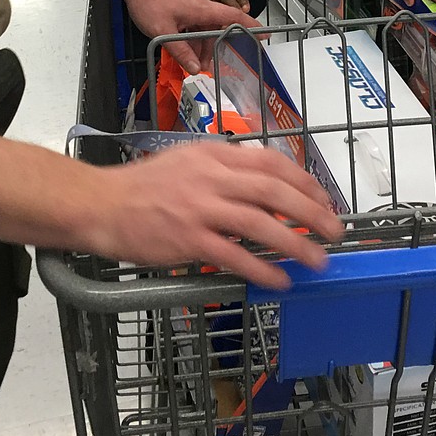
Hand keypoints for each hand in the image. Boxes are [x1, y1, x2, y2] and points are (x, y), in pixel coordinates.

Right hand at [100, 142, 342, 290]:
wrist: (101, 204)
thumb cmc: (143, 187)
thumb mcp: (188, 162)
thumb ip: (224, 169)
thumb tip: (264, 186)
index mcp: (215, 155)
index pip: (271, 163)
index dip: (304, 182)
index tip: (323, 200)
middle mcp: (212, 177)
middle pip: (275, 191)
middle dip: (312, 212)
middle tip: (334, 231)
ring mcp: (200, 208)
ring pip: (260, 223)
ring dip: (295, 243)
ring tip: (317, 260)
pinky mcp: (188, 239)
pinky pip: (234, 256)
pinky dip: (261, 269)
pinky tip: (280, 281)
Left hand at [124, 0, 257, 74]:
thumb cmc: (150, 2)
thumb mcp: (163, 32)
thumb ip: (181, 51)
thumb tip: (196, 69)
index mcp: (203, 10)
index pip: (234, 17)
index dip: (251, 26)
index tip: (266, 34)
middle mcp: (201, 8)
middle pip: (219, 29)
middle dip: (219, 48)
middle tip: (217, 67)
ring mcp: (192, 9)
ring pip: (205, 31)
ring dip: (203, 48)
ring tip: (197, 65)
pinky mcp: (183, 11)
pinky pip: (194, 28)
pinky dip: (193, 41)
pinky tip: (186, 54)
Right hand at [183, 0, 249, 12]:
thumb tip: (244, 5)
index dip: (241, 1)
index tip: (246, 10)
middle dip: (232, 9)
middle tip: (238, 18)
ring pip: (212, 3)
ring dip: (220, 13)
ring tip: (226, 20)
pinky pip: (201, 4)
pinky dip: (208, 11)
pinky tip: (213, 15)